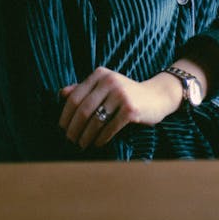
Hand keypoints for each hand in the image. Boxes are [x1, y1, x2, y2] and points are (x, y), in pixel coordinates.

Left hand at [59, 66, 181, 150]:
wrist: (156, 96)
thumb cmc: (125, 94)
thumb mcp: (105, 85)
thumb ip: (84, 88)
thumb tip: (61, 94)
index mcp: (99, 74)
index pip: (74, 97)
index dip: (66, 115)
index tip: (62, 128)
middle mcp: (109, 81)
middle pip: (83, 110)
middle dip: (74, 128)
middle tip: (70, 140)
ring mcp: (120, 94)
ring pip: (95, 120)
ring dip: (85, 136)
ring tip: (82, 145)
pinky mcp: (130, 109)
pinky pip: (109, 128)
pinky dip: (101, 139)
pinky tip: (97, 144)